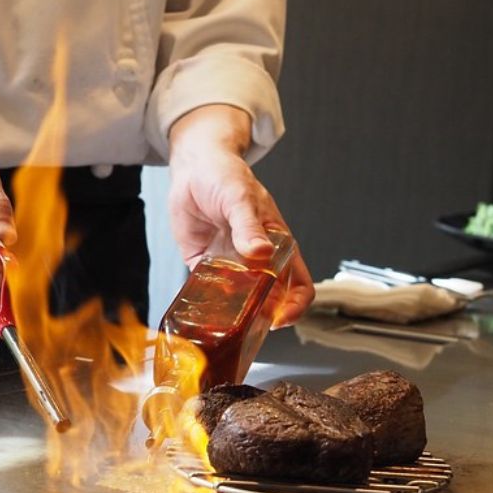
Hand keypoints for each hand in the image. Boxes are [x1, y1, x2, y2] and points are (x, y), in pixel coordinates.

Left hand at [167, 105, 314, 326]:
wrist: (194, 168)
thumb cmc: (226, 176)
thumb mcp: (240, 198)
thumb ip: (249, 226)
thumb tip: (261, 252)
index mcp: (277, 245)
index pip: (298, 284)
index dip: (294, 305)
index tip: (280, 318)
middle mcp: (257, 260)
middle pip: (270, 300)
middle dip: (263, 317)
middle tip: (249, 324)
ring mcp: (232, 265)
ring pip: (240, 302)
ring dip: (235, 313)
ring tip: (225, 321)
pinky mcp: (205, 266)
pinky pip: (209, 292)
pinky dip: (208, 303)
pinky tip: (202, 308)